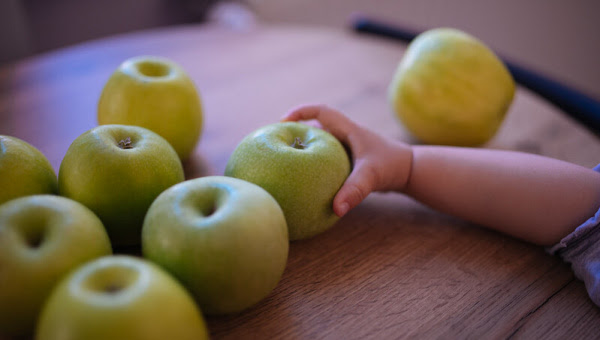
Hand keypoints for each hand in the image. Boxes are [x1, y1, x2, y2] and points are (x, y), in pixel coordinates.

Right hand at [282, 105, 412, 216]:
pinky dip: (313, 162)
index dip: (301, 112)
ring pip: (320, 143)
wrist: (410, 172)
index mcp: (348, 129)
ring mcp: (347, 147)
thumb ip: (354, 191)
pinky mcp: (348, 160)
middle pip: (315, 126)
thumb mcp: (371, 177)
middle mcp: (345, 135)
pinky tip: (303, 179)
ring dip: (303, 147)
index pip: (321, 112)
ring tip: (283, 158)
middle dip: (295, 130)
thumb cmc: (392, 167)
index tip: (282, 121)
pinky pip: (325, 157)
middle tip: (275, 141)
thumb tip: (336, 209)